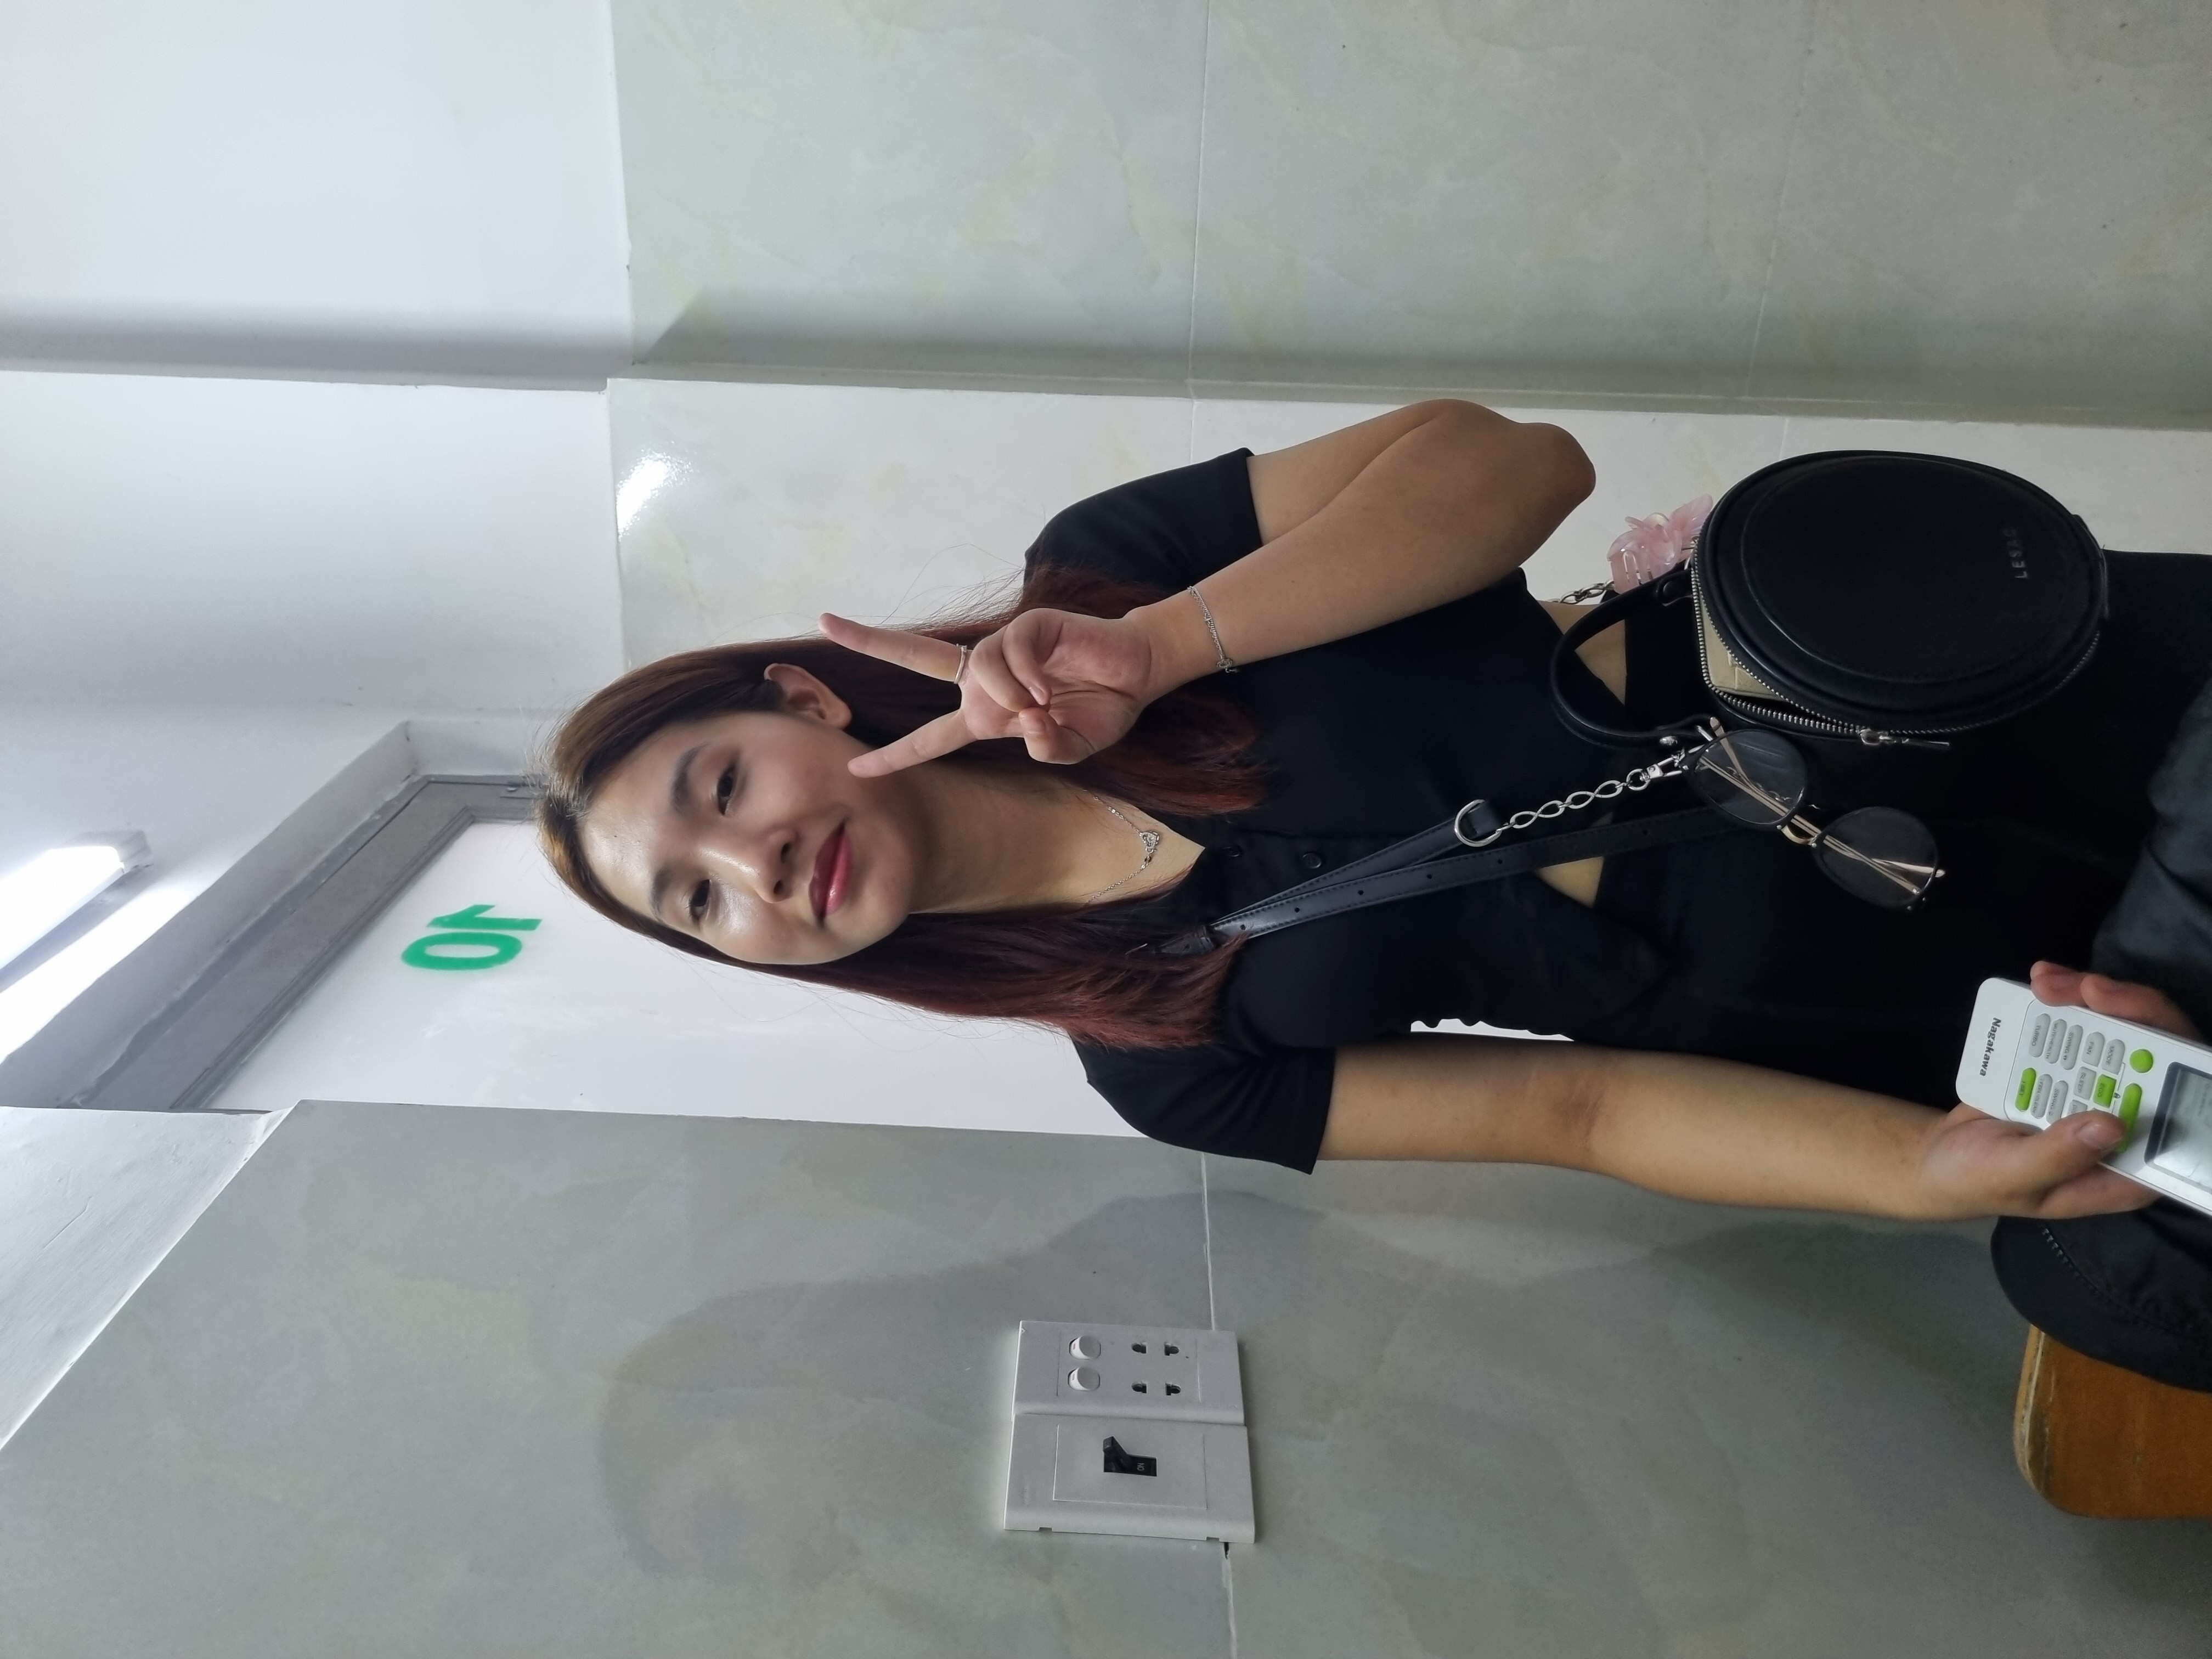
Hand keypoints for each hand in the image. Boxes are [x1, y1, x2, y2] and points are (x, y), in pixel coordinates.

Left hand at [821, 607, 1168, 776]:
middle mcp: (984, 678)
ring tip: (1041, 706)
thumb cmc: (1100, 710)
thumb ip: (1049, 749)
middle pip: (916, 657)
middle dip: (871, 641)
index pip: (929, 738)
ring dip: (1006, 693)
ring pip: (977, 666)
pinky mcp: (1029, 626)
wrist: (1137, 673)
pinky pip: (1009, 651)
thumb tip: (1028, 728)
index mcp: (986, 714)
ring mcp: (1004, 648)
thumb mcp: (1071, 747)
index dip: (895, 756)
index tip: (855, 768)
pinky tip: (1048, 690)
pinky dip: (1026, 676)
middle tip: (826, 623)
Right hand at [1918, 961, 2198, 1219]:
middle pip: (2158, 1060)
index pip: (2177, 1120)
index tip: (2144, 1033)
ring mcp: (2099, 1088)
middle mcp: (2125, 1124)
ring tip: (2047, 981)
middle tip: (2088, 989)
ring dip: (2092, 998)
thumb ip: (2060, 1155)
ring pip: (2124, 1033)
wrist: (1939, 1154)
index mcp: (2126, 1166)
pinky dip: (2067, 998)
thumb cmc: (1978, 1178)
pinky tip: (2042, 981)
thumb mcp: (2013, 1175)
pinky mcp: (2072, 1063)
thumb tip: (2113, 1123)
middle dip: (2132, 1013)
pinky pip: (2084, 1025)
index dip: (2179, 1074)